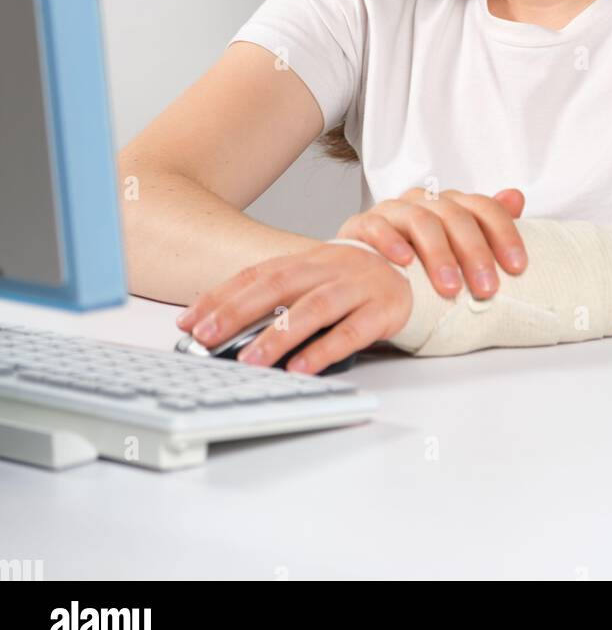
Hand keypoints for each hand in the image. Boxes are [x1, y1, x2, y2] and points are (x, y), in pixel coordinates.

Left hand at [175, 242, 412, 375]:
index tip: (188, 322)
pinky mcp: (381, 310)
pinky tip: (302, 368)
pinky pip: (351, 331)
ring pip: (312, 308)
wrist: (405, 271)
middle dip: (237, 313)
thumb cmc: (345, 282)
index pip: (253, 276)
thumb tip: (217, 328)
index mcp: (301, 261)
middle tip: (206, 339)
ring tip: (250, 361)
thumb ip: (270, 298)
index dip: (219, 297)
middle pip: (276, 287)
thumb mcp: (307, 280)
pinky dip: (326, 349)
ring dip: (278, 335)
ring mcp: (354, 287)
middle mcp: (325, 269)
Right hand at [335, 186, 526, 298]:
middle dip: (475, 252)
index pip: (483, 207)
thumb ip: (487, 224)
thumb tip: (516, 197)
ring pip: (420, 220)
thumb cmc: (416, 258)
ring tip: (451, 287)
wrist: (364, 266)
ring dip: (439, 254)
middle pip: (455, 215)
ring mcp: (391, 210)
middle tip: (488, 289)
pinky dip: (391, 242)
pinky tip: (405, 262)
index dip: (504, 234)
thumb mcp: (455, 246)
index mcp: (449, 203)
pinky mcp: (360, 224)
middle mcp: (422, 201)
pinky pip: (376, 226)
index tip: (518, 267)